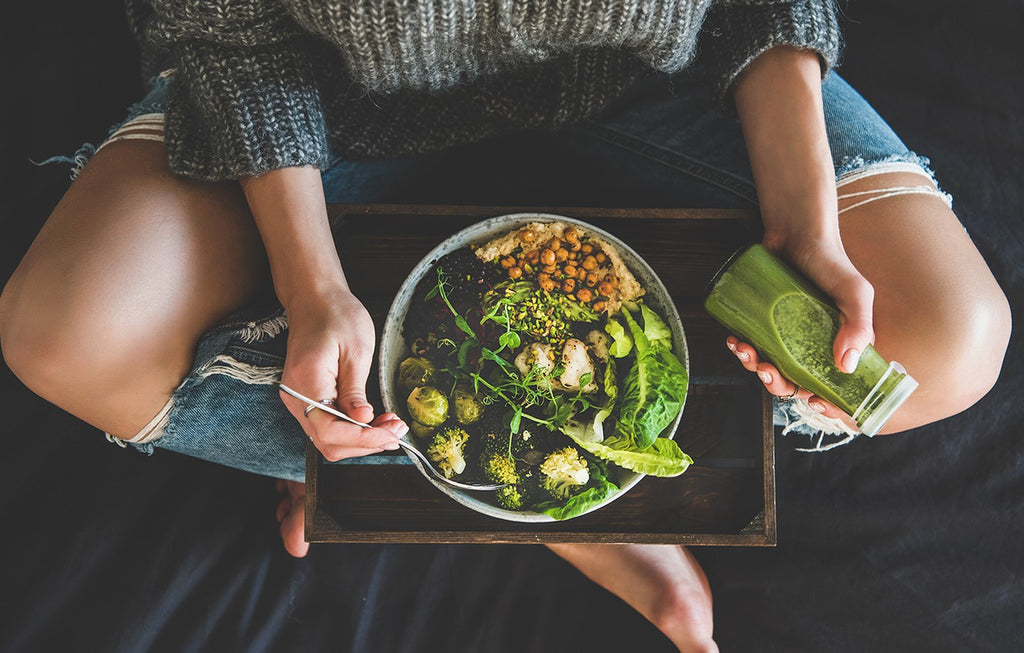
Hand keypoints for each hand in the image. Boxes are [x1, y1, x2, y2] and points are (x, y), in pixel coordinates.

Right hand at [278, 287, 407, 459]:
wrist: (315, 299)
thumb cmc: (337, 316)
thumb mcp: (356, 351)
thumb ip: (355, 390)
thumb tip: (364, 420)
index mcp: (308, 382)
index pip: (331, 430)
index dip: (364, 439)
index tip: (392, 434)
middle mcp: (296, 396)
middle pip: (328, 442)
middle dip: (366, 443)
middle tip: (397, 431)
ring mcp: (298, 399)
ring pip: (328, 438)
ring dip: (361, 440)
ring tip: (390, 427)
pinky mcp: (306, 398)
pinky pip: (327, 426)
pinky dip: (351, 430)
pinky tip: (374, 421)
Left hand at [728, 234, 874, 422]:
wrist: (796, 231)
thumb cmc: (831, 260)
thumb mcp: (854, 292)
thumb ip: (858, 325)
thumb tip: (847, 365)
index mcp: (841, 346)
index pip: (837, 385)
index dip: (829, 402)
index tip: (815, 402)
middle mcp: (814, 345)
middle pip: (797, 382)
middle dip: (778, 386)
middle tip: (766, 372)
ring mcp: (787, 335)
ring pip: (771, 367)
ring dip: (754, 368)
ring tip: (745, 351)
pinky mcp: (765, 322)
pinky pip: (753, 346)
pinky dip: (742, 349)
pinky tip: (735, 341)